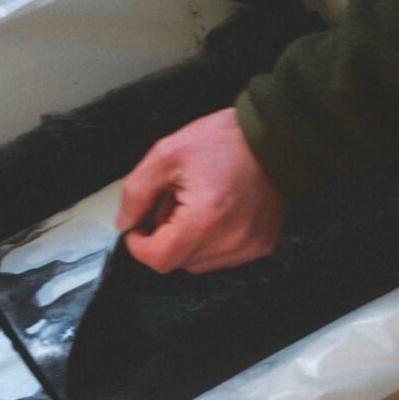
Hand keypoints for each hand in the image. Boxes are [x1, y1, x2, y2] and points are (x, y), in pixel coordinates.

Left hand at [116, 108, 286, 273]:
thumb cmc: (225, 140)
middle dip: (165, 237)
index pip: (159, 259)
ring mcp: (248, 246)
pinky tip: (216, 213)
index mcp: (204, 219)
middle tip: (172, 202)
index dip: (139, 246)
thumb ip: (137, 191)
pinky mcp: (260, 245)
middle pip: (177, 262)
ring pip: (198, 263)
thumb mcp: (167, 154)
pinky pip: (222, 257)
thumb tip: (125, 222)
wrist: (273, 137)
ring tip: (196, 206)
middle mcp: (229, 240)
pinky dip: (211, 241)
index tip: (137, 229)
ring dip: (188, 241)